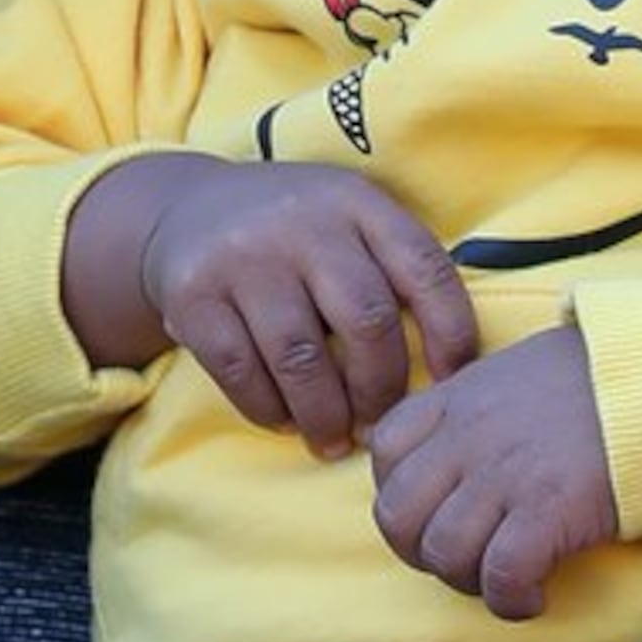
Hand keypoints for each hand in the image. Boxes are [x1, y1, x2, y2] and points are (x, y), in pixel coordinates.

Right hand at [71, 154, 478, 454]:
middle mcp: (302, 221)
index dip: (451, 334)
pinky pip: (241, 371)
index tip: (455, 385)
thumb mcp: (348, 221)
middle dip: (382, 389)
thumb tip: (452, 371)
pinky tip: (284, 420)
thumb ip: (394, 268)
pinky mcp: (194, 294)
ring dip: (325, 414)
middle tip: (380, 425)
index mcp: (356, 202)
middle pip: (366, 321)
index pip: (423, 268)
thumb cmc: (295, 234)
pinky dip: (269, 410)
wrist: (185, 207)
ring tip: (334, 439)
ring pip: (301, 357)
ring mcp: (244, 256)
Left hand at [371, 331, 620, 619]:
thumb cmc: (602, 377)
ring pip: (444, 553)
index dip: (403, 494)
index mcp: (458, 398)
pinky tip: (535, 598)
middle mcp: (469, 437)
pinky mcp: (549, 510)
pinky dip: (510, 600)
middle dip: (421, 552)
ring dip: (468, 582)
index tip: (439, 511)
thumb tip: (460, 456)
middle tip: (465, 559)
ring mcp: (505, 474)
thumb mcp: (517, 373)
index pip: (385, 451)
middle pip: (398, 515)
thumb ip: (477, 409)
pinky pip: (501, 576)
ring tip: (505, 579)